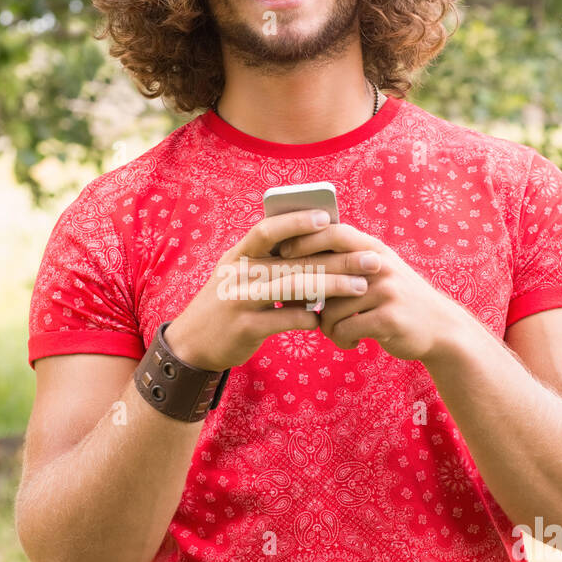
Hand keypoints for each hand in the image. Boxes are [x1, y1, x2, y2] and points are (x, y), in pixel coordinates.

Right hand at [165, 209, 376, 371]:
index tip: (327, 217)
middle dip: (337, 259)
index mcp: (238, 255)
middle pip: (294, 260)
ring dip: (333, 287)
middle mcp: (238, 273)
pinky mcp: (245, 328)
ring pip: (295, 288)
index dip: (296, 221)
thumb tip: (315, 248)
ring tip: (361, 287)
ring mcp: (240, 300)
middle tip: (370, 258)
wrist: (191, 344)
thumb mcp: (238, 275)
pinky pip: (285, 320)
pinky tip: (324, 320)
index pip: (267, 230)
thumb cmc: (226, 304)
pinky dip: (309, 319)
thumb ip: (268, 261)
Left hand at [277, 222, 465, 361]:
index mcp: (374, 248)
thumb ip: (347, 259)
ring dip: (327, 327)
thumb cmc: (396, 299)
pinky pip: (344, 329)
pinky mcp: (388, 319)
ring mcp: (385, 291)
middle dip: (304, 291)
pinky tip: (351, 342)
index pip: (333, 232)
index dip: (304, 240)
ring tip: (337, 331)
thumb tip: (295, 253)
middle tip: (294, 305)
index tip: (281, 253)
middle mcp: (379, 265)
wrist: (440, 328)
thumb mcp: (377, 270)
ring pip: (330, 310)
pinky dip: (342, 339)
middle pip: (326, 272)